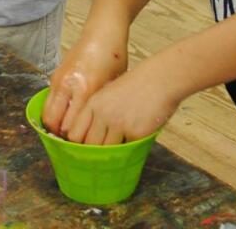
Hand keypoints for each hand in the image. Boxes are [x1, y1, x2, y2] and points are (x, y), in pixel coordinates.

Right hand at [42, 34, 128, 136]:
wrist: (103, 33)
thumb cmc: (114, 58)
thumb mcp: (112, 86)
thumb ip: (100, 107)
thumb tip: (97, 130)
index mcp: (85, 90)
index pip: (72, 126)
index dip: (76, 141)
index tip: (83, 149)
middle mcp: (68, 86)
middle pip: (53, 122)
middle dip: (60, 136)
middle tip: (72, 143)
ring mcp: (59, 80)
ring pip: (47, 113)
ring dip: (54, 124)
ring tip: (66, 131)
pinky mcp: (55, 75)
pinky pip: (49, 100)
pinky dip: (53, 111)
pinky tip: (65, 115)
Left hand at [59, 61, 179, 145]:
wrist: (161, 79)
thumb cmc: (137, 85)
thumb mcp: (110, 93)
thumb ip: (98, 112)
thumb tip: (91, 135)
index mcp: (94, 103)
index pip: (75, 133)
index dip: (78, 144)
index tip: (82, 149)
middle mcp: (103, 115)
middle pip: (89, 146)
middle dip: (94, 153)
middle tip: (99, 157)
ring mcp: (119, 124)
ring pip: (107, 151)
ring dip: (112, 153)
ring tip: (118, 149)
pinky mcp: (135, 133)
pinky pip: (127, 149)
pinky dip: (130, 148)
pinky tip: (134, 139)